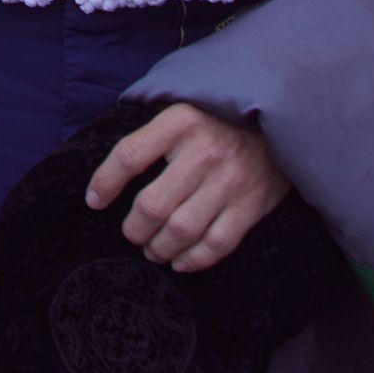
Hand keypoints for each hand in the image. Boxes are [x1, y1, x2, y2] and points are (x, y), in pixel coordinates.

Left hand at [85, 103, 290, 272]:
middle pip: (152, 205)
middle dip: (134, 229)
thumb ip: (149, 136)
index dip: (105, 183)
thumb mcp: (182, 112)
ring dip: (159, 248)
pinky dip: (193, 260)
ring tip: (152, 249)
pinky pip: (215, 245)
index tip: (94, 201)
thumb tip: (105, 176)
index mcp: (181, 121)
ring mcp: (230, 180)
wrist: (279, 122)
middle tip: (132, 233)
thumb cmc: (218, 121)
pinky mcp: (251, 205)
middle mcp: (204, 152)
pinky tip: (180, 261)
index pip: (129, 156)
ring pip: (180, 230)